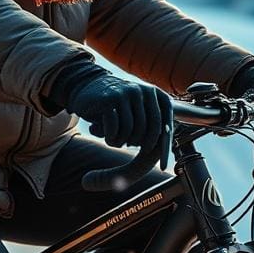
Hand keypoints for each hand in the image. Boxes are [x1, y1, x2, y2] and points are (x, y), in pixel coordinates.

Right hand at [51, 62, 173, 168]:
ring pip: (131, 131)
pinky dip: (110, 138)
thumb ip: (151, 124)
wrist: (88, 86)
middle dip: (140, 144)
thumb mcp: (136, 108)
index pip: (165, 122)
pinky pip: (115, 129)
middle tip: (128, 144)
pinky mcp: (109, 99)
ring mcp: (126, 93)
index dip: (165, 145)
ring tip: (114, 139)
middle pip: (149, 130)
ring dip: (121, 142)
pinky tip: (105, 135)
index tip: (163, 166)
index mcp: (154, 93)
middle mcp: (143, 90)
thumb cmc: (116, 105)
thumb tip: (163, 149)